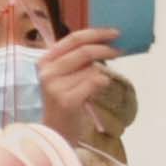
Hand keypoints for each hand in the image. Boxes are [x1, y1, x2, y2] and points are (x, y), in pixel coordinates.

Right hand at [35, 25, 120, 147]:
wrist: (55, 132)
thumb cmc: (63, 103)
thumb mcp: (64, 77)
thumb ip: (77, 60)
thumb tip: (103, 43)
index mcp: (45, 61)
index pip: (73, 39)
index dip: (95, 33)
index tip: (113, 33)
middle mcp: (47, 72)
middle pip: (84, 51)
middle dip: (106, 49)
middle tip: (120, 50)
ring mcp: (55, 87)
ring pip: (91, 69)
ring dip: (101, 73)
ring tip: (99, 82)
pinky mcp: (67, 100)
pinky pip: (94, 82)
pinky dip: (102, 83)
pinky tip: (99, 89)